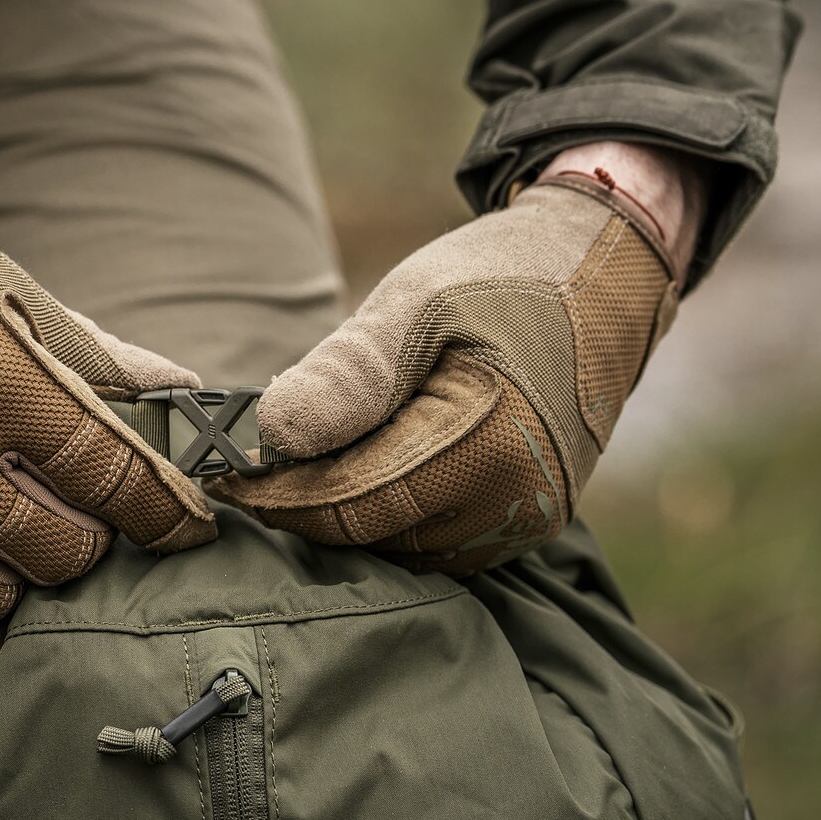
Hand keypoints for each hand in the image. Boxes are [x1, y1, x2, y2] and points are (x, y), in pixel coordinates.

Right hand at [0, 153, 215, 624]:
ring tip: (35, 541)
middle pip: (63, 552)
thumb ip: (95, 355)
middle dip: (98, 543)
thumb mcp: (5, 290)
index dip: (167, 513)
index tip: (193, 526)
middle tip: (99, 518)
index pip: (114, 477)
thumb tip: (179, 393)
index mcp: (1, 385)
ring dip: (30, 576)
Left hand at [210, 142, 699, 575]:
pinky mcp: (525, 520)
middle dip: (303, 506)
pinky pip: (435, 537)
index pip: (352, 502)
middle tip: (239, 471)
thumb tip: (271, 435)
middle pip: (373, 533)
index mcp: (489, 447)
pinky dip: (386, 512)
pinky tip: (350, 471)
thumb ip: (347, 373)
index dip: (277, 493)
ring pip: (401, 545)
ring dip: (343, 513)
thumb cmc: (504, 277)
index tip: (218, 472)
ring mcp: (526, 521)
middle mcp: (515, 504)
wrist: (602, 274)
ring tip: (289, 467)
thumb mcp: (415, 303)